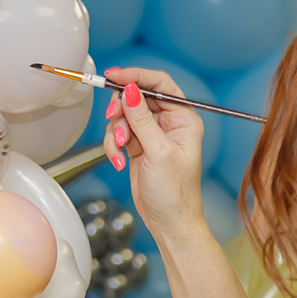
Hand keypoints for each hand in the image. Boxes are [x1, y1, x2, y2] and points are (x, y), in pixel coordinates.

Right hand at [102, 67, 207, 238]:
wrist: (169, 222)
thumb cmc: (175, 193)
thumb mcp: (158, 152)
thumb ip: (142, 119)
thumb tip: (130, 90)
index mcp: (184, 119)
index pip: (160, 84)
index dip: (137, 76)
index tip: (114, 75)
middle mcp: (169, 123)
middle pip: (137, 97)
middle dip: (121, 110)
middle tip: (113, 119)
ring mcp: (152, 134)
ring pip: (124, 116)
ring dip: (115, 132)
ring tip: (119, 151)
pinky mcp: (138, 145)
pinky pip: (118, 133)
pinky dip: (113, 145)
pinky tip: (118, 161)